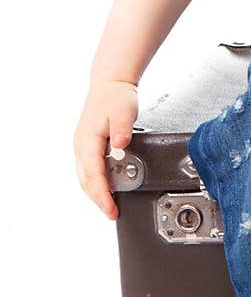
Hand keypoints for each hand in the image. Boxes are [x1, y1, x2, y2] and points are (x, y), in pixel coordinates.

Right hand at [73, 80, 139, 218]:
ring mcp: (82, 146)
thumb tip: (120, 144)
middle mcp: (81, 146)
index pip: (93, 176)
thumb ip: (122, 130)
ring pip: (85, 177)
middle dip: (98, 200)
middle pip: (86, 181)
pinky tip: (106, 188)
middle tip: (112, 213)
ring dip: (96, 193)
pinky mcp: (88, 145)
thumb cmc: (116, 96)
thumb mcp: (124, 111)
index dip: (102, 195)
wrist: (111, 83)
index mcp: (87, 141)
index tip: (110, 209)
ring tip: (109, 205)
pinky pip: (89, 169)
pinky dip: (95, 182)